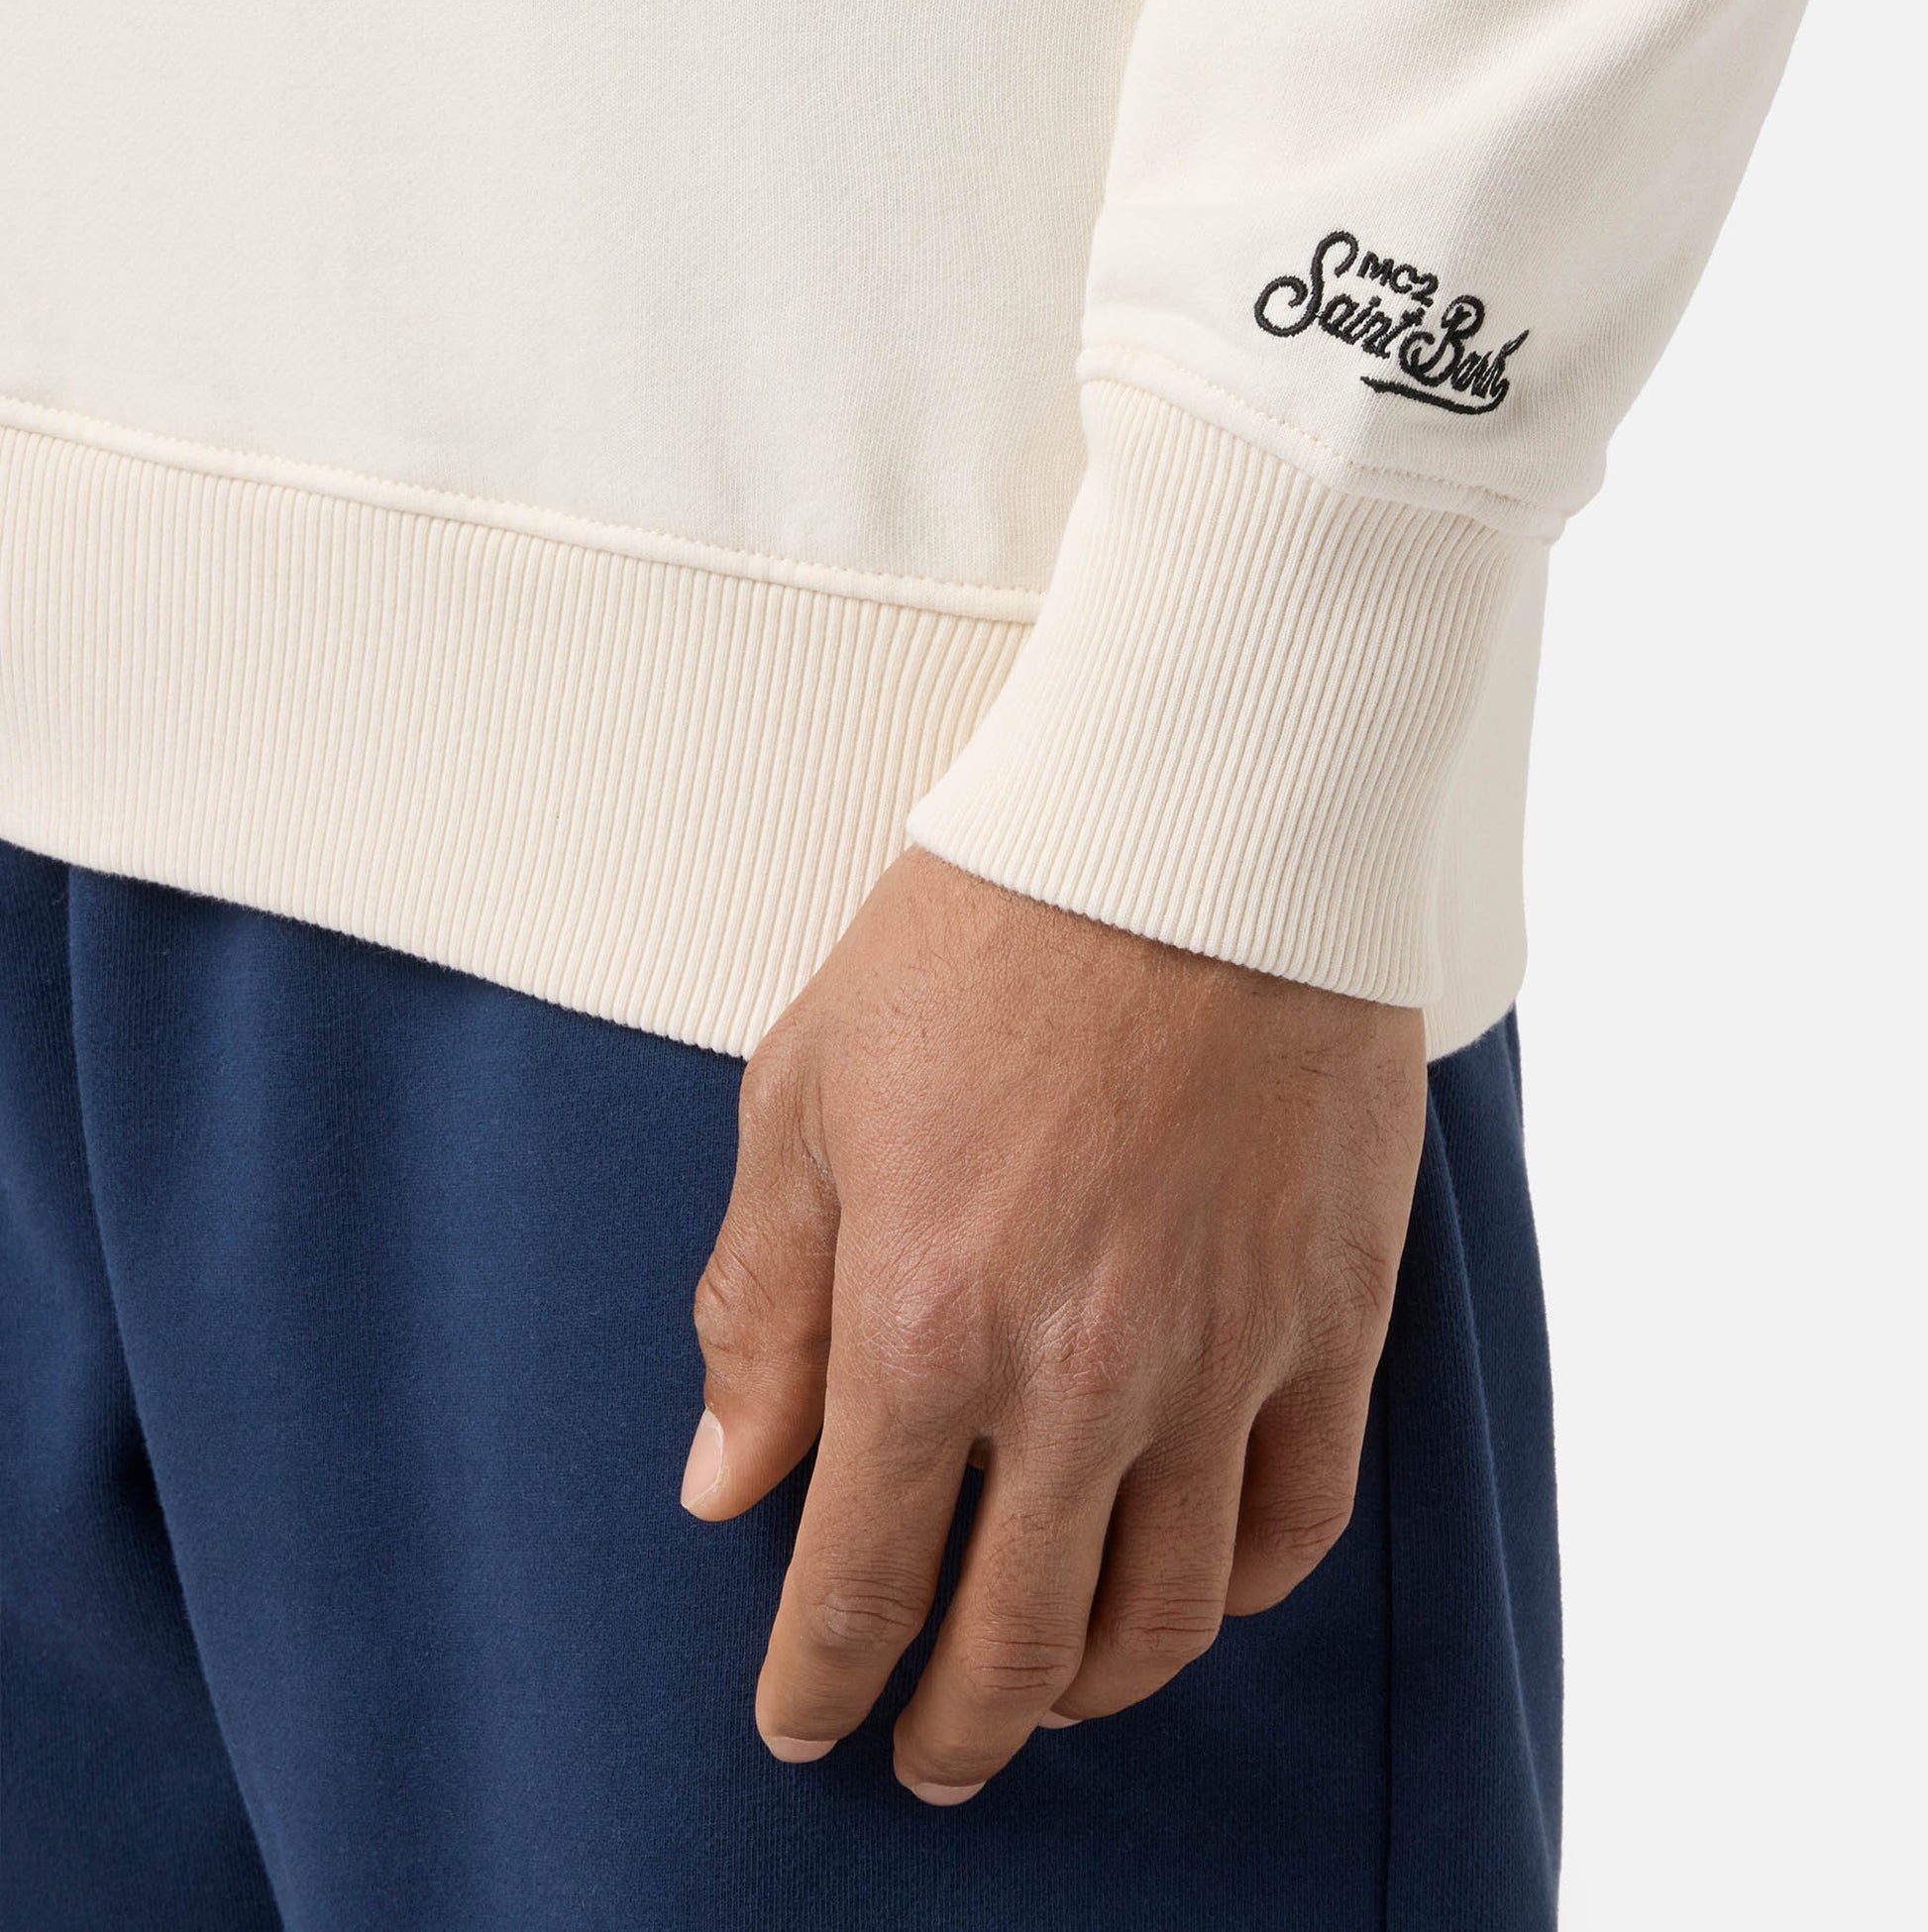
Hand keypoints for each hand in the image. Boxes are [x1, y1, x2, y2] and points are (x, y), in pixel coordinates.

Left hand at [682, 846, 1426, 1802]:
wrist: (1190, 834)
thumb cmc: (980, 942)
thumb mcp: (807, 1097)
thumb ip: (764, 1306)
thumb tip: (727, 1482)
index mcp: (924, 1324)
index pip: (859, 1584)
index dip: (821, 1683)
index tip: (804, 1725)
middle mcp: (1080, 1376)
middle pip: (1017, 1641)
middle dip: (954, 1728)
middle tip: (926, 1757)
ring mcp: (1224, 1357)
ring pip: (1166, 1613)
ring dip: (1094, 1687)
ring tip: (1050, 1693)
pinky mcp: (1334, 1318)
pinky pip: (1296, 1519)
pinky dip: (1236, 1590)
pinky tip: (1190, 1586)